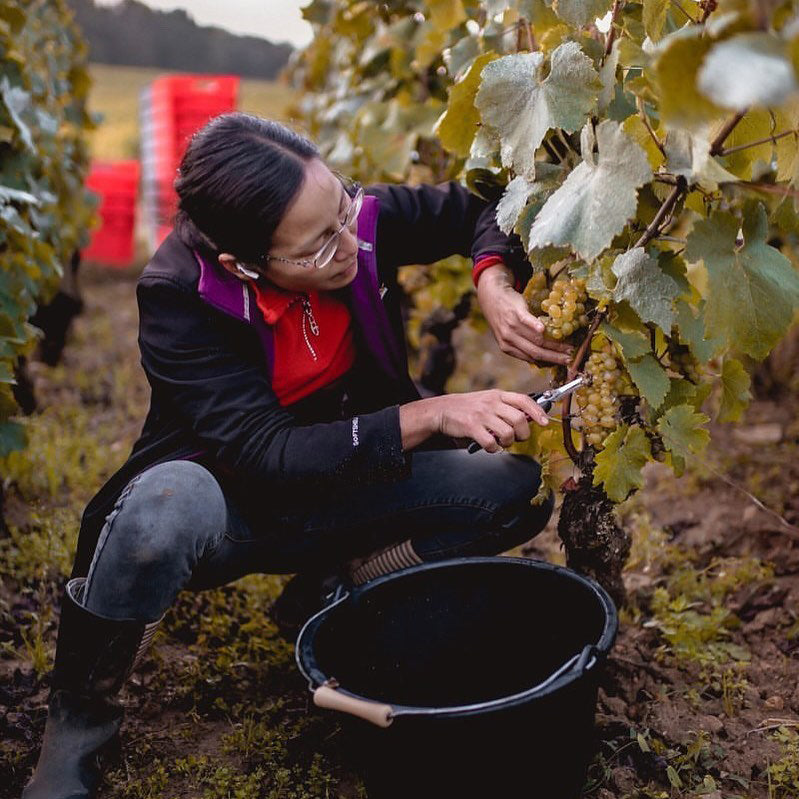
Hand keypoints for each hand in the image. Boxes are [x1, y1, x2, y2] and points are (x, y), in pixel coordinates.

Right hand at [432, 390, 548, 453]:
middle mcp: (491, 403)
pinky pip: (491, 443)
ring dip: (508, 442)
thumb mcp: (487, 400)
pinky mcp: (472, 427)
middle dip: (523, 433)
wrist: (441, 410)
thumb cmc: (467, 408)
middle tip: (517, 438)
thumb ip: (505, 407)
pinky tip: (489, 446)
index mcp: (497, 395)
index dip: (538, 411)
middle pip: (520, 419)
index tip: (545, 422)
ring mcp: (481, 414)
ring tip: (501, 442)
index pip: (524, 400)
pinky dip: (494, 449)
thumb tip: (529, 419)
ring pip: (508, 432)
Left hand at [477, 264, 572, 364]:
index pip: (531, 358)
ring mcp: (511, 326)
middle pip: (535, 351)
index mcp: (507, 348)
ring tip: (568, 345)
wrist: (491, 297)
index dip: (549, 361)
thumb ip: (521, 346)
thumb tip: (542, 359)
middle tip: (570, 358)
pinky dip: (535, 325)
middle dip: (555, 357)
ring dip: (554, 344)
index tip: (563, 363)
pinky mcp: (515, 312)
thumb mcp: (508, 336)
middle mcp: (508, 339)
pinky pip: (526, 320)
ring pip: (535, 339)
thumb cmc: (503, 318)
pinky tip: (544, 329)